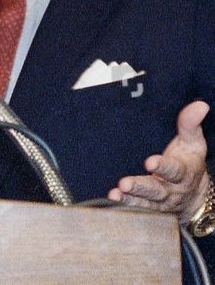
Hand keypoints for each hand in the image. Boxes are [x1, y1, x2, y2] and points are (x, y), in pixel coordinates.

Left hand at [109, 100, 209, 221]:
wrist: (194, 196)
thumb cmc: (189, 162)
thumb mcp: (193, 143)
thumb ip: (190, 124)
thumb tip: (200, 104)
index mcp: (183, 172)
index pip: (174, 170)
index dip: (163, 167)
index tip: (150, 161)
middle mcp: (172, 190)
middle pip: (157, 190)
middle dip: (141, 187)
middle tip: (125, 183)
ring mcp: (160, 202)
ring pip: (146, 202)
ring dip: (130, 198)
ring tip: (115, 193)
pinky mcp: (150, 208)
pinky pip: (138, 209)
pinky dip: (126, 205)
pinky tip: (113, 199)